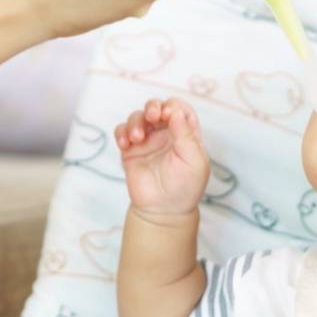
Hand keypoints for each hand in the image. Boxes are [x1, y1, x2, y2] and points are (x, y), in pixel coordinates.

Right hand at [116, 98, 209, 215]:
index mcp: (185, 134)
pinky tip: (125, 143)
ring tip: (137, 138)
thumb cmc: (185, 187)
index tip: (167, 115)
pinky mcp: (130, 150)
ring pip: (138, 117)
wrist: (163, 210)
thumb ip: (186, 135)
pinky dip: (121, 132)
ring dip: (135, 121)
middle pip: (157, 107)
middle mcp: (166, 134)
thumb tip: (176, 112)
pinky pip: (122, 132)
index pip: (179, 109)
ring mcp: (147, 141)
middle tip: (152, 116)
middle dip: (152, 106)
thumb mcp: (194, 161)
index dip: (173, 106)